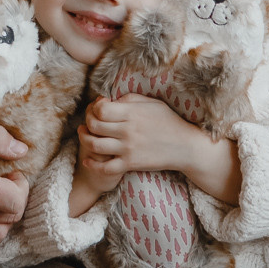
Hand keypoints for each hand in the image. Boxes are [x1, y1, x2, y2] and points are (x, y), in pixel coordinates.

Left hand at [80, 94, 241, 203]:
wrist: (185, 147)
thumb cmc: (169, 121)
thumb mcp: (152, 103)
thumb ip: (130, 99)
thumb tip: (111, 100)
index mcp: (132, 112)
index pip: (100, 109)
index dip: (94, 107)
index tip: (97, 107)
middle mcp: (127, 130)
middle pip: (94, 125)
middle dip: (87, 121)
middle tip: (88, 120)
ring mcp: (128, 148)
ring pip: (94, 145)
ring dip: (84, 139)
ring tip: (83, 134)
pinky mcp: (130, 164)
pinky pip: (105, 167)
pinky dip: (92, 165)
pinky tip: (87, 161)